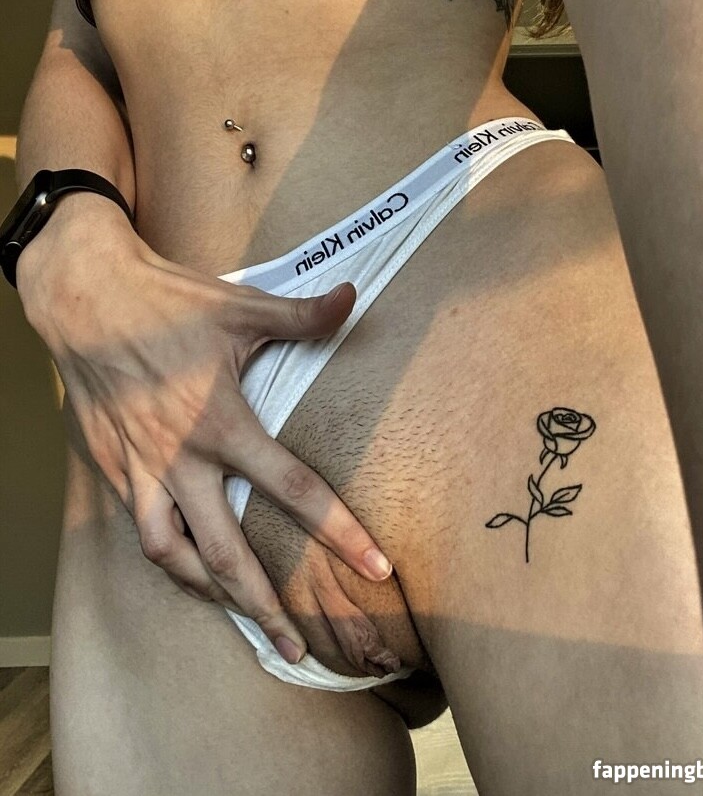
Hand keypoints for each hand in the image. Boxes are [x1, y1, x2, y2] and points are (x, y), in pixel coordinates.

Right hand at [17, 194, 392, 664]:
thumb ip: (302, 316)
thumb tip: (354, 298)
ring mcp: (140, 467)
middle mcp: (179, 457)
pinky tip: (186, 563)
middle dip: (263, 606)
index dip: (339, 532)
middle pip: (224, 553)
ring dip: (206, 592)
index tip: (376, 568)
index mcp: (220, 422)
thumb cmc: (166, 301)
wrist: (84, 296)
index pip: (293, 489)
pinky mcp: (111, 466)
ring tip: (239, 619)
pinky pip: (139, 527)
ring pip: (170, 554)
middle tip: (297, 647)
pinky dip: (167, 554)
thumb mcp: (241, 306)